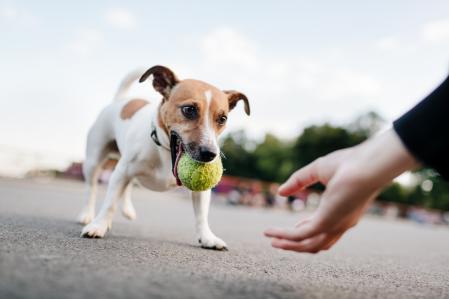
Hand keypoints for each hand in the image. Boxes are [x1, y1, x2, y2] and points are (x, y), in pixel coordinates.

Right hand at [264, 129, 417, 252]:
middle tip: (280, 242)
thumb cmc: (349, 163)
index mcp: (344, 211)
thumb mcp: (318, 170)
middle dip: (298, 244)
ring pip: (308, 245)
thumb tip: (280, 192)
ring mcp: (335, 225)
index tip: (295, 226)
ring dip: (289, 246)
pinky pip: (300, 236)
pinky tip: (270, 233)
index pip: (325, 228)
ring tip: (273, 243)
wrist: (368, 164)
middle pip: (318, 243)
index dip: (308, 228)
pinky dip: (283, 236)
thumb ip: (299, 181)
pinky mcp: (326, 223)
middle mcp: (341, 223)